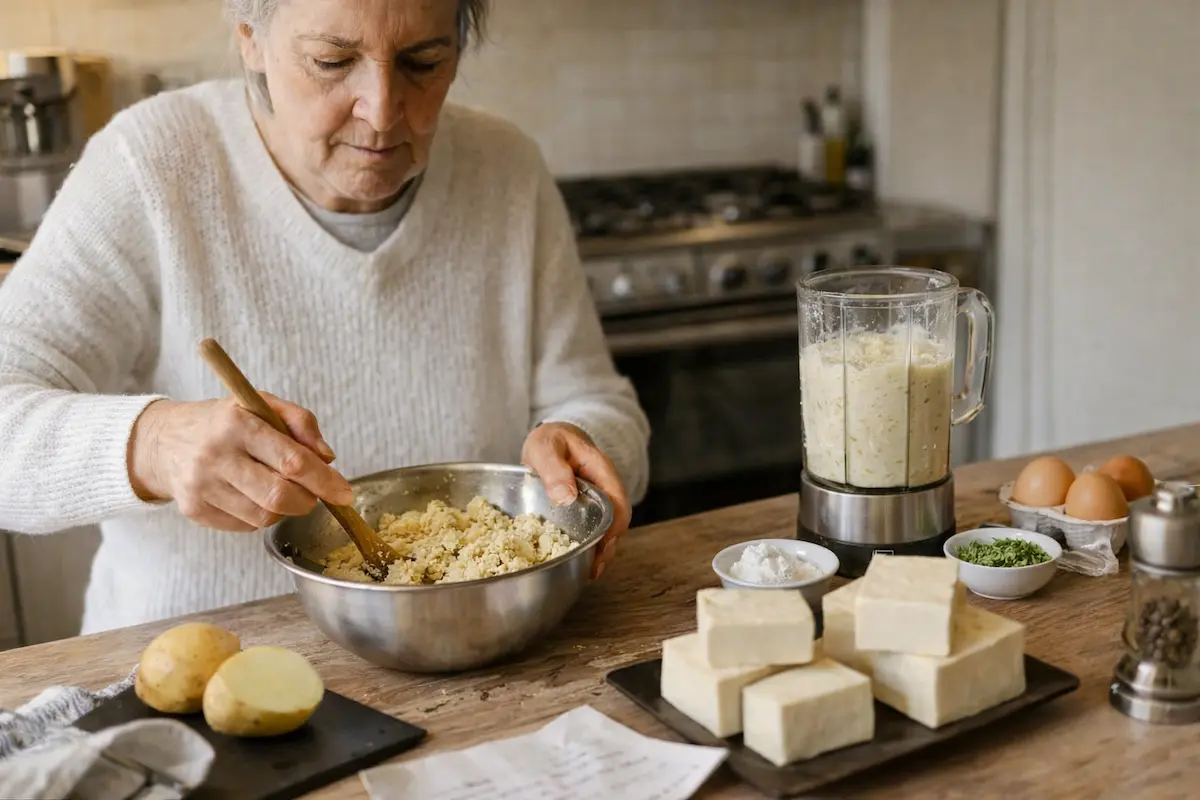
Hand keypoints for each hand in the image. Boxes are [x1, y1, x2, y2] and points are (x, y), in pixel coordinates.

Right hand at [127, 394, 353, 531]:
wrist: (163, 441)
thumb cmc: (223, 421)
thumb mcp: (262, 404)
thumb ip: (301, 423)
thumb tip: (328, 457)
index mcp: (236, 423)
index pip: (291, 461)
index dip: (324, 481)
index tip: (344, 492)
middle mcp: (215, 456)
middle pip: (279, 496)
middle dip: (308, 500)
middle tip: (313, 493)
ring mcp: (201, 487)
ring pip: (264, 516)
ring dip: (285, 509)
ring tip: (280, 488)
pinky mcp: (194, 510)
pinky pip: (245, 525)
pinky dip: (261, 515)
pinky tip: (253, 495)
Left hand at [521, 422, 631, 579]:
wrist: (552, 438)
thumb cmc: (551, 440)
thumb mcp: (546, 448)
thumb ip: (554, 469)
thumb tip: (566, 497)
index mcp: (601, 471)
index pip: (618, 501)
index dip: (615, 525)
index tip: (604, 543)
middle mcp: (604, 488)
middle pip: (618, 520)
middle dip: (609, 545)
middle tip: (595, 567)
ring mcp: (597, 500)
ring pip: (607, 528)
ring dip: (601, 549)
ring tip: (590, 571)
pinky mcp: (586, 510)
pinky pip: (594, 528)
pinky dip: (590, 545)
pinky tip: (581, 560)